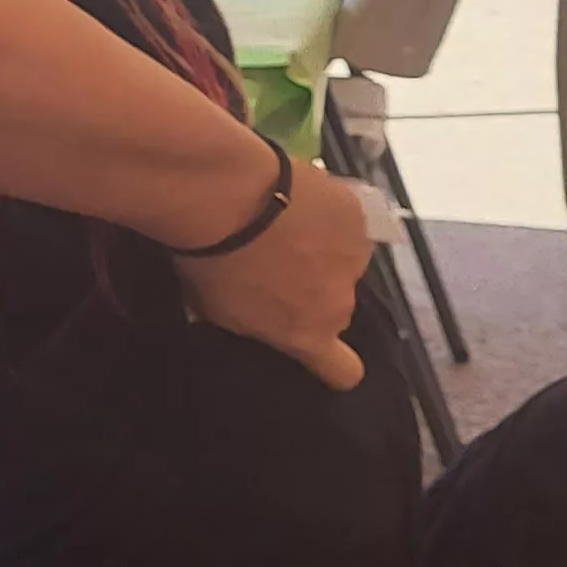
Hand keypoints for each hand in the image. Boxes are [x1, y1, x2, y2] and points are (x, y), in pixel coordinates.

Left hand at [169, 161, 372, 390]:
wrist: (228, 195)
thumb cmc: (210, 260)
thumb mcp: (214, 308)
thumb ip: (245, 321)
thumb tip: (245, 314)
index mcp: (308, 334)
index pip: (343, 371)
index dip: (332, 363)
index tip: (317, 348)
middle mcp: (340, 302)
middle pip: (334, 306)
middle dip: (312, 291)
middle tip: (276, 265)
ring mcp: (354, 257)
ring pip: (343, 262)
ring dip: (321, 251)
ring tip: (284, 226)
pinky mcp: (357, 213)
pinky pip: (344, 220)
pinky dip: (325, 214)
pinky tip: (296, 199)